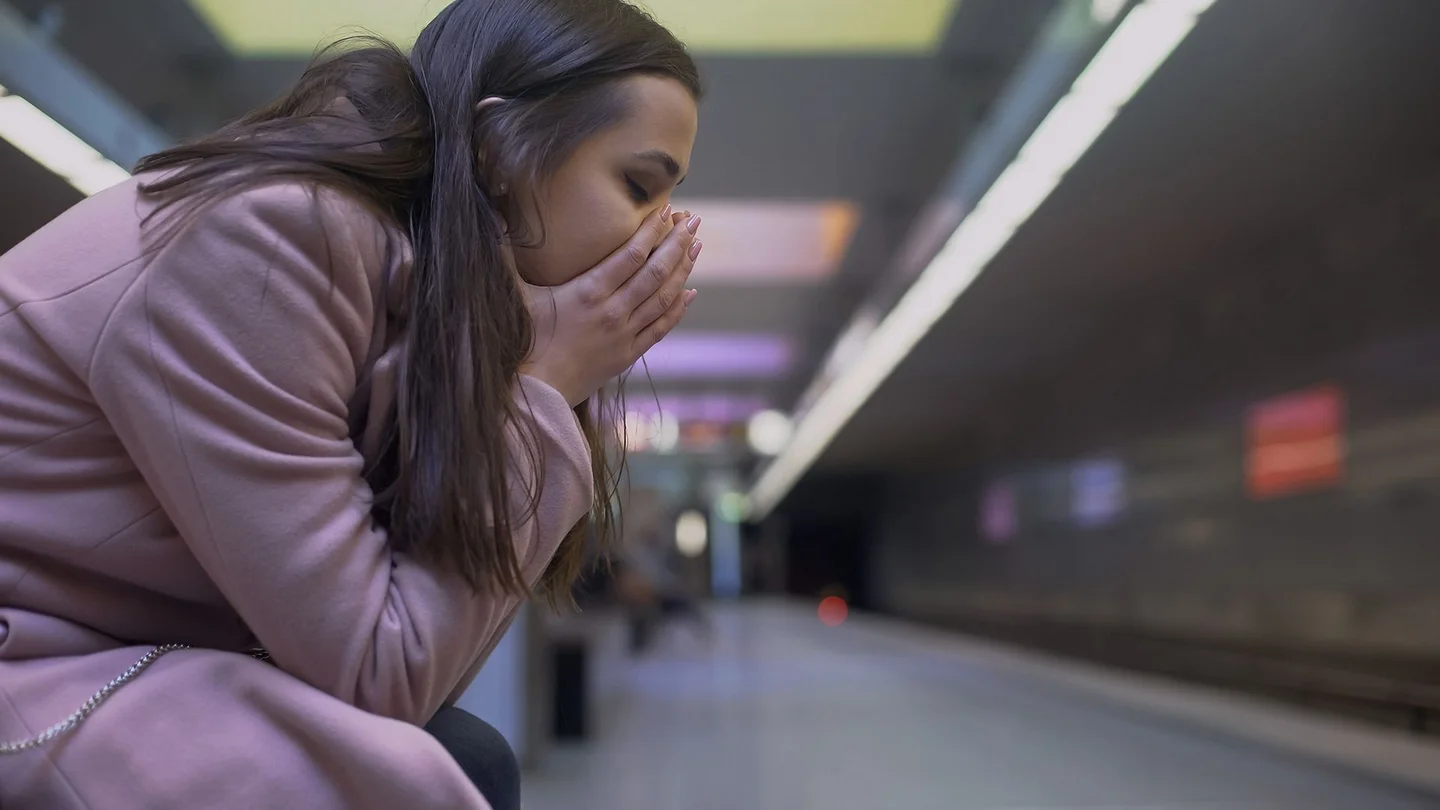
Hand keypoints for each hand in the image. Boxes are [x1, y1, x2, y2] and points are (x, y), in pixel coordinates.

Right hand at [522, 205, 702, 405]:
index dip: (652, 231)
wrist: (535, 393)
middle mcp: (613, 310)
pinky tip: (691, 292)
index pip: (631, 254)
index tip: (667, 210)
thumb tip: (489, 216)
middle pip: (656, 270)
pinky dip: (678, 309)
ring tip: (697, 245)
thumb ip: (504, 257)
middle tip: (694, 220)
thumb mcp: (515, 296)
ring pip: (664, 296)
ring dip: (683, 269)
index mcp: (588, 292)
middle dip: (677, 242)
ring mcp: (624, 334)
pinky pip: (661, 328)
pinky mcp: (628, 355)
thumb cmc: (522, 342)